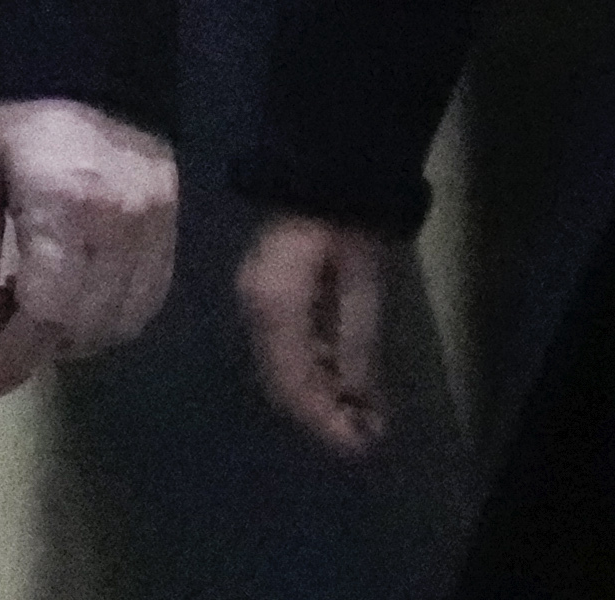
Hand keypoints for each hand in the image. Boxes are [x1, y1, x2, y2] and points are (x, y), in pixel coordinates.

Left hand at [0, 97, 176, 405]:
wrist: (86, 52)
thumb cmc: (11, 104)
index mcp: (63, 206)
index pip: (46, 315)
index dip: (13, 362)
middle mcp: (121, 225)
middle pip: (85, 328)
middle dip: (35, 343)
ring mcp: (157, 227)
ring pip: (123, 323)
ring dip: (74, 335)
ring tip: (33, 295)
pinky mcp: (174, 224)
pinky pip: (151, 300)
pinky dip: (112, 317)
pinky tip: (77, 294)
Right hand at [237, 212, 402, 457]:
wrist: (319, 168)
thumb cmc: (346, 221)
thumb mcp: (362, 284)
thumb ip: (356, 342)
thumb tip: (356, 397)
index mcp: (274, 306)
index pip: (292, 381)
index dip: (323, 420)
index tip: (358, 445)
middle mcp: (252, 309)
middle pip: (279, 380)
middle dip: (319, 413)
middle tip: (363, 434)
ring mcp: (251, 300)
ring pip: (278, 367)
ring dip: (314, 394)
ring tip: (357, 413)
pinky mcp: (259, 293)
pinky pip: (280, 347)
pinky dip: (308, 370)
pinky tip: (337, 378)